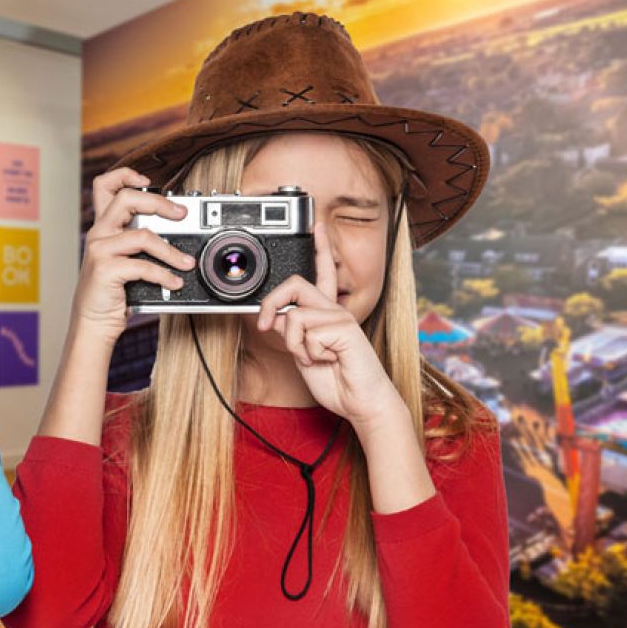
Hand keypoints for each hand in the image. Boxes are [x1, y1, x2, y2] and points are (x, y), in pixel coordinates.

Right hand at [73, 168, 195, 341]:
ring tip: (186, 262)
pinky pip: (143, 266)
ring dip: (171, 250)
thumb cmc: (111, 292)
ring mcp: (100, 251)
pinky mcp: (105, 270)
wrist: (92, 323)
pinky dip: (164, 274)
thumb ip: (137, 244)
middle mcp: (98, 234)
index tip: (149, 180)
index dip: (126, 174)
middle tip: (181, 214)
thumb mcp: (122, 261)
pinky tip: (174, 282)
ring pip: (142, 235)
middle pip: (126, 198)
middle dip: (159, 202)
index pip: (105, 185)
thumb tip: (175, 232)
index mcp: (102, 227)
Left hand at [255, 221, 405, 434]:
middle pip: (295, 283)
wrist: (362, 402)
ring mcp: (339, 317)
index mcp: (326, 313)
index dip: (319, 248)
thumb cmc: (337, 381)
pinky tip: (328, 361)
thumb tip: (274, 316)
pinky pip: (304, 333)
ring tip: (313, 359)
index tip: (316, 225)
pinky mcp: (343, 328)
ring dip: (294, 346)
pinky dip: (307, 354)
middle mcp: (334, 310)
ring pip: (293, 316)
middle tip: (264, 325)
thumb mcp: (303, 354)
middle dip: (271, 303)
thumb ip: (290, 332)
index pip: (322, 273)